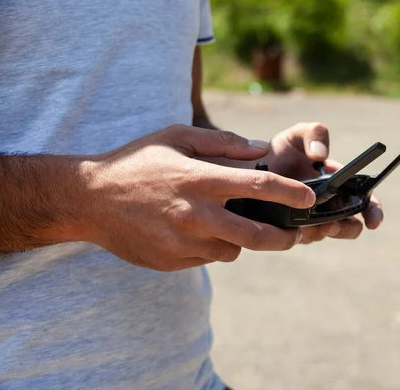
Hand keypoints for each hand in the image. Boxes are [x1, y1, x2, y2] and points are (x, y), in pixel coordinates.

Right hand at [83, 125, 315, 270]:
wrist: (90, 200)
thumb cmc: (137, 163)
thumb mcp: (176, 137)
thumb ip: (222, 143)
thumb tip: (261, 149)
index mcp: (199, 180)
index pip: (258, 188)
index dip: (290, 194)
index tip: (310, 199)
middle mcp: (195, 215)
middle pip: (256, 236)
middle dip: (284, 238)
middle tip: (294, 235)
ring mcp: (184, 242)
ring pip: (233, 250)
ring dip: (241, 241)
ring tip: (227, 224)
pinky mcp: (174, 261)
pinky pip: (207, 258)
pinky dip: (212, 247)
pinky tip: (195, 231)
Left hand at [263, 123, 383, 243]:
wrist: (246, 170)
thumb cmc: (279, 151)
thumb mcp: (297, 135)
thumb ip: (314, 133)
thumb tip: (320, 156)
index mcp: (340, 183)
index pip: (365, 200)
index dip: (374, 212)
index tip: (373, 221)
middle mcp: (330, 205)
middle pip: (351, 225)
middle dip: (346, 228)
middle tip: (331, 224)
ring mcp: (312, 220)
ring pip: (326, 234)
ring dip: (321, 231)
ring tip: (309, 223)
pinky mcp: (293, 231)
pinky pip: (302, 238)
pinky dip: (299, 233)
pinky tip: (288, 222)